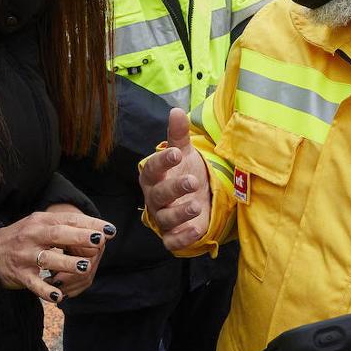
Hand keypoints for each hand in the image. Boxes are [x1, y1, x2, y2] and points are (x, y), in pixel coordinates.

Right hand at [0, 210, 115, 303]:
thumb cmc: (24, 237)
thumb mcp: (40, 224)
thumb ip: (64, 226)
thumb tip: (96, 231)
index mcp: (40, 221)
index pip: (67, 220)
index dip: (89, 224)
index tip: (109, 230)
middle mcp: (32, 235)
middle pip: (58, 234)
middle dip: (79, 237)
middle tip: (99, 241)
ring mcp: (25, 255)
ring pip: (47, 259)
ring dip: (66, 263)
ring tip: (85, 267)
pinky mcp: (20, 274)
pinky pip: (34, 284)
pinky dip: (46, 291)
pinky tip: (59, 297)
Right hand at [139, 107, 211, 251]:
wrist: (196, 198)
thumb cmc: (184, 173)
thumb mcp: (184, 153)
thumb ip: (178, 134)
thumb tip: (176, 110)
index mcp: (154, 176)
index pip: (152, 168)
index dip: (162, 162)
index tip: (176, 154)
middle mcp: (155, 197)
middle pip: (158, 195)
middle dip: (174, 189)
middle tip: (193, 181)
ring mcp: (163, 218)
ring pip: (166, 218)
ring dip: (181, 213)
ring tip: (197, 204)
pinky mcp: (173, 236)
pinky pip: (172, 241)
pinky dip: (183, 238)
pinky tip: (197, 229)